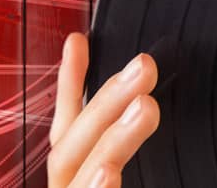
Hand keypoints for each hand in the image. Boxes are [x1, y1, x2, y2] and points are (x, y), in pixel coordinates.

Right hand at [47, 32, 161, 187]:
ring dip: (113, 139)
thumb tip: (150, 102)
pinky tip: (108, 174)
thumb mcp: (140, 172)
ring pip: (77, 177)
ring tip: (145, 107)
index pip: (66, 129)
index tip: (78, 41)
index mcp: (72, 178)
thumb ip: (126, 144)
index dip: (70, 85)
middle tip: (144, 67)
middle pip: (71, 146)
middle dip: (105, 102)